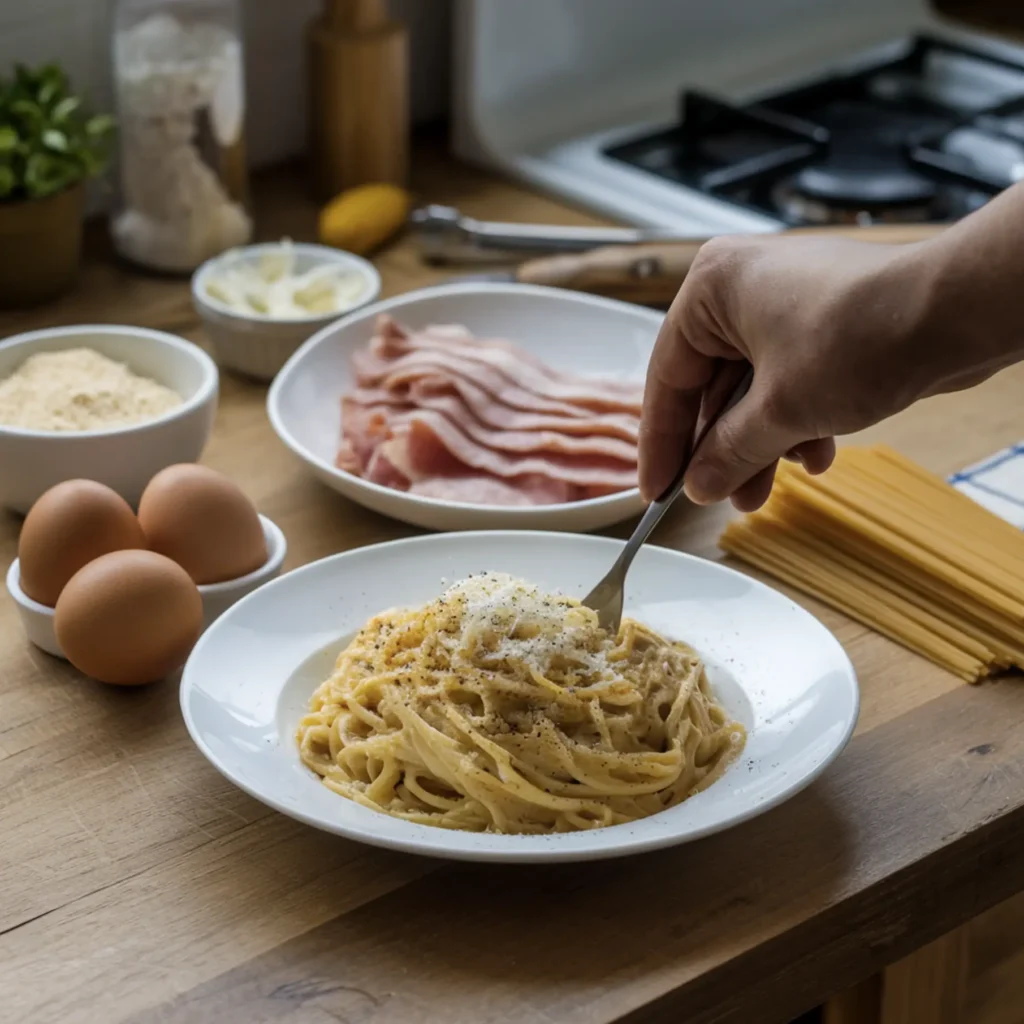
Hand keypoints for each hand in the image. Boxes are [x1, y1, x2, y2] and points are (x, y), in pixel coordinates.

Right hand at [639, 233, 940, 510]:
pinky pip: (787, 382)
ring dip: (760, 445)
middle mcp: (741, 288)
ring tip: (765, 490)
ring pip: (751, 392)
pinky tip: (815, 456)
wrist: (957, 312)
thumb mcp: (780, 411)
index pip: (667, 378)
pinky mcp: (821, 322)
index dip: (662, 443)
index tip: (658, 487)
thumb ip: (729, 453)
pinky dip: (795, 422)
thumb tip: (699, 483)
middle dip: (722, 451)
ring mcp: (783, 303)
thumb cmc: (865, 332)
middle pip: (711, 389)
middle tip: (719, 496)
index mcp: (710, 288)